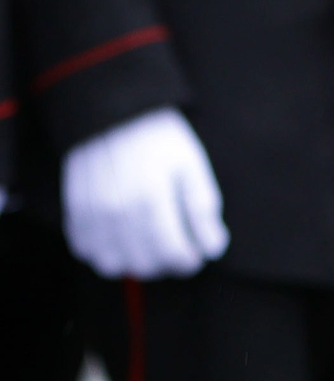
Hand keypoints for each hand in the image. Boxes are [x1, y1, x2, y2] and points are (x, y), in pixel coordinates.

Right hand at [62, 108, 228, 278]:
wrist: (114, 114)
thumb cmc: (158, 139)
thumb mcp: (191, 165)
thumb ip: (202, 209)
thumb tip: (213, 248)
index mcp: (150, 200)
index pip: (170, 252)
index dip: (188, 261)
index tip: (197, 256)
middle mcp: (116, 213)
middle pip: (142, 264)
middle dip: (165, 263)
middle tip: (178, 248)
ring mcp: (90, 216)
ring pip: (111, 265)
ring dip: (134, 262)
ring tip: (150, 244)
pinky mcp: (74, 213)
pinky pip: (86, 251)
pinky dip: (105, 252)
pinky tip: (123, 236)